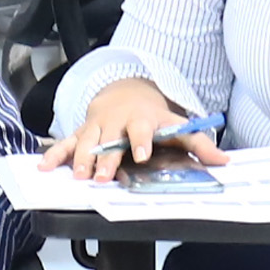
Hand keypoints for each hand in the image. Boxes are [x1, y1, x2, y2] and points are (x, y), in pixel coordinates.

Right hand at [39, 76, 219, 183]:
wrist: (125, 93)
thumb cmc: (153, 116)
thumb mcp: (176, 126)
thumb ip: (198, 144)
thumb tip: (224, 160)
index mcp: (141, 120)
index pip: (141, 129)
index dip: (140, 140)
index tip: (140, 152)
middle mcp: (116, 123)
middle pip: (110, 140)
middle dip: (106, 158)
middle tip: (103, 176)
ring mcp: (97, 127)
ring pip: (86, 142)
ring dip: (81, 159)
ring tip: (79, 176)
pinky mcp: (81, 132)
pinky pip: (65, 143)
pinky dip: (55, 154)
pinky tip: (45, 166)